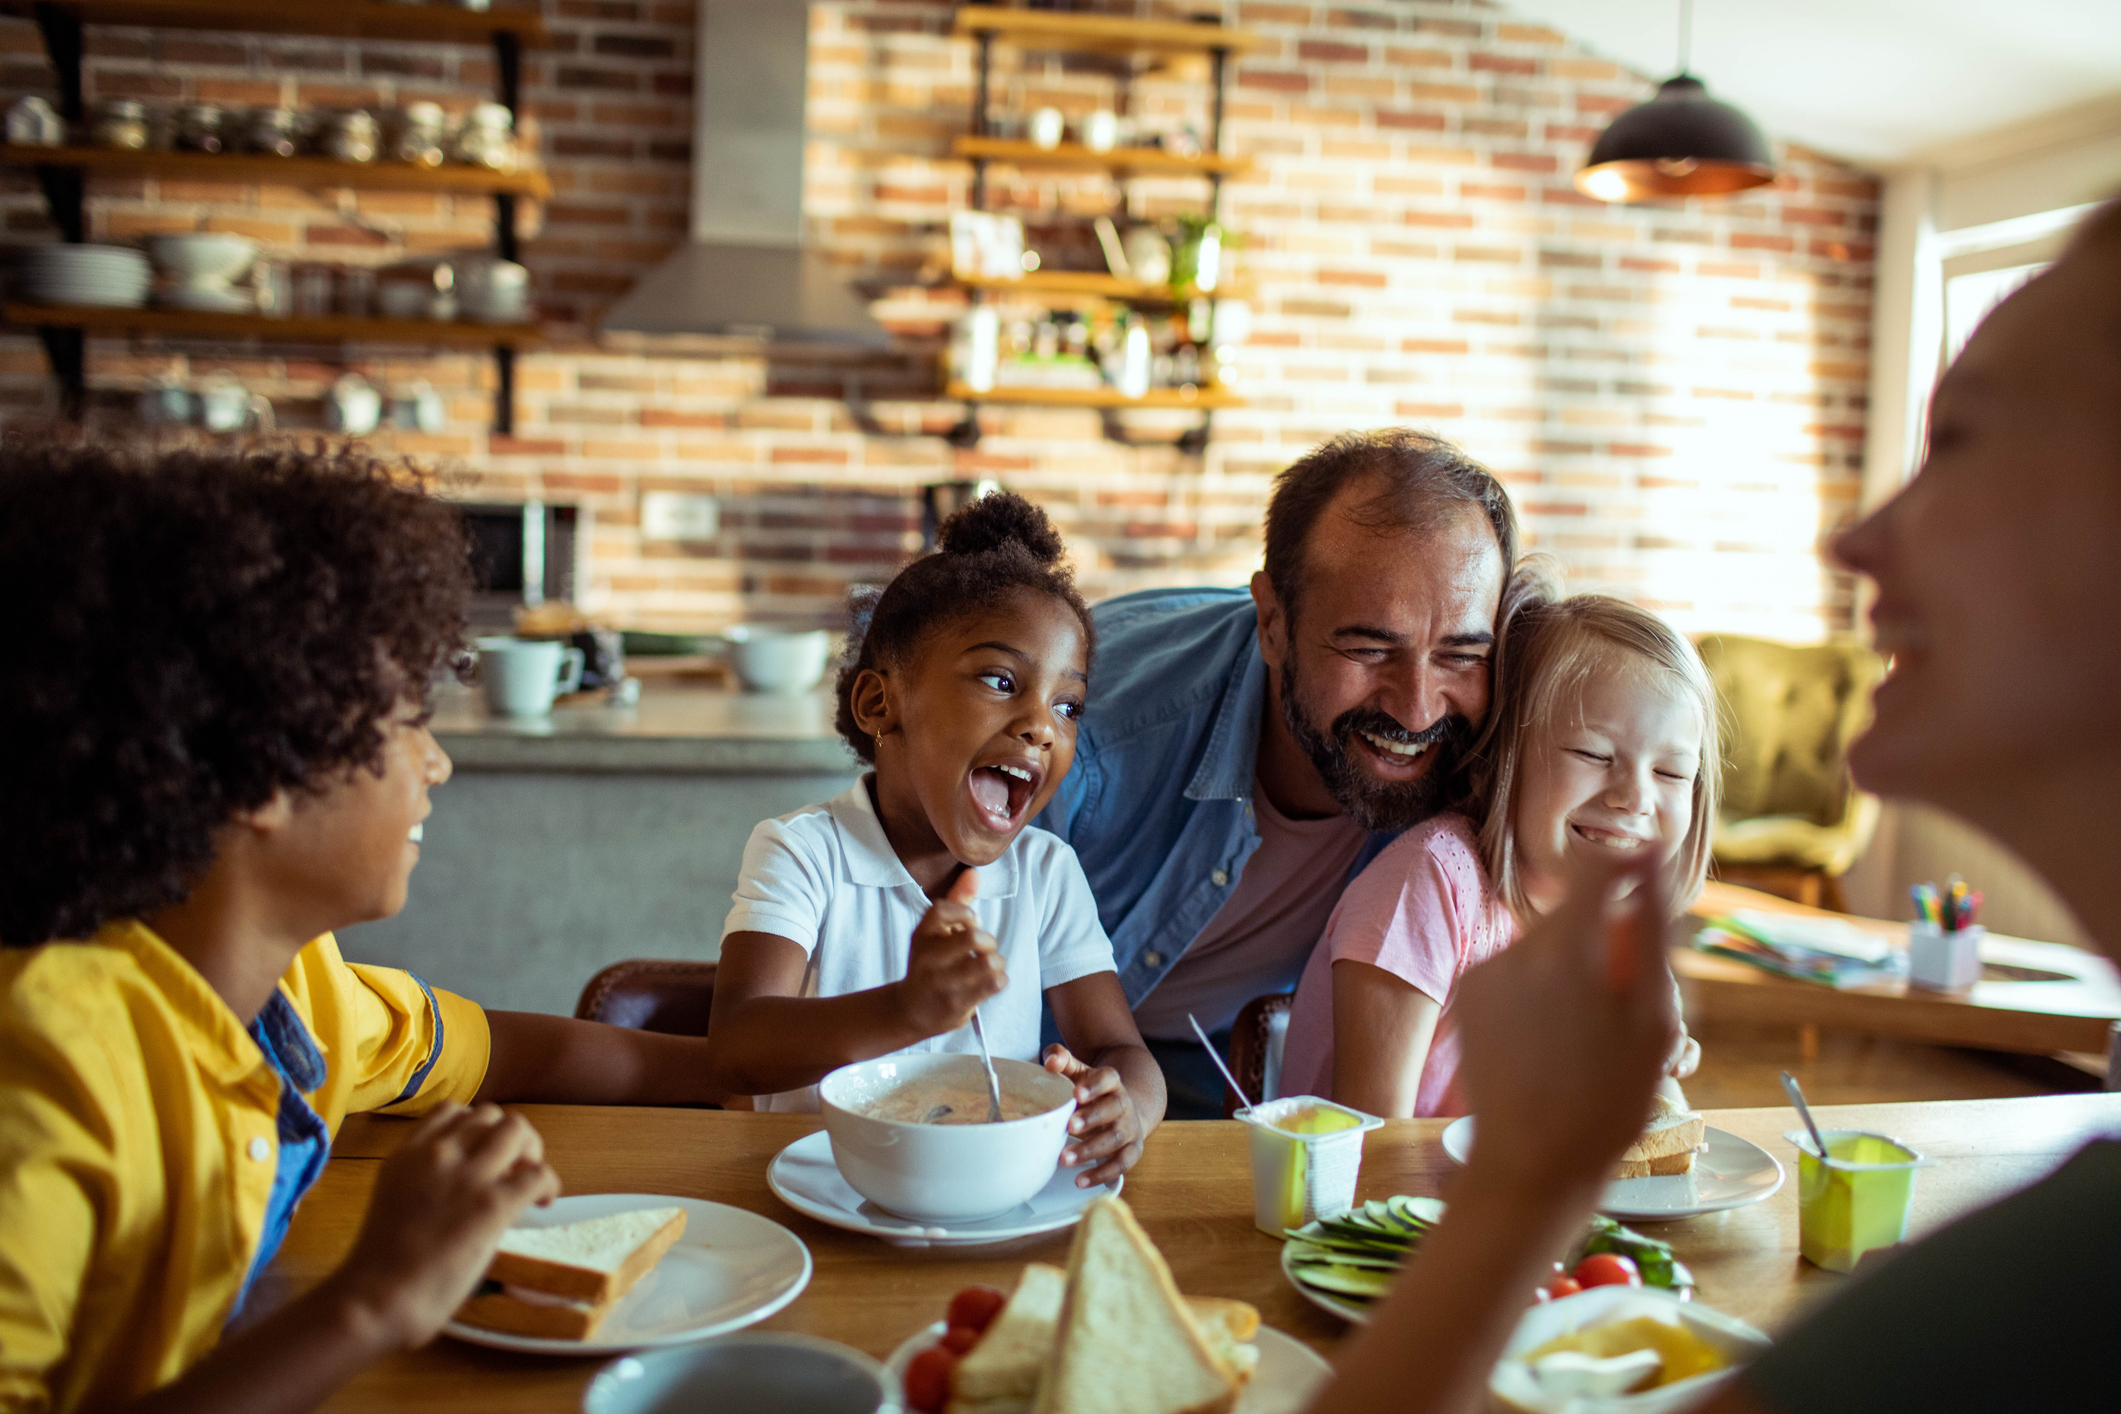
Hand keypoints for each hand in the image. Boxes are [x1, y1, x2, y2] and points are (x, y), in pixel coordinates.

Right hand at [326, 1102, 559, 1350]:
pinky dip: (548, 1184)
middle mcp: (436, 1154)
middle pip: (490, 1114)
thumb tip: (461, 1187)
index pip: (451, 1111)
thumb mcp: (394, 1201)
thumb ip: (424, 1182)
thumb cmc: (378, 1268)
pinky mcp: (491, 1204)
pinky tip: (541, 1203)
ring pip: (517, 1129)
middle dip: (508, 1137)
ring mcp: (466, 1176)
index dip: (475, 1127)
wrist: (372, 1301)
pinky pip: (538, 1173)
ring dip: (531, 1151)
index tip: (482, 1154)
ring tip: (528, 1182)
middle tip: (513, 1169)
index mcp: (407, 1155)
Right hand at [895, 869, 1006, 1037]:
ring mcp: (941, 984)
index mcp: (921, 936)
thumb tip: (974, 873)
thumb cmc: (930, 966)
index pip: (940, 910)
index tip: (972, 922)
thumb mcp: (936, 934)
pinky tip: (991, 981)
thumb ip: (957, 902)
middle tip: (985, 948)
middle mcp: (928, 959)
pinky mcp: (956, 1004)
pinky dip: (1000, 979)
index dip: (964, 912)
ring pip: (989, 962)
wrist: (911, 1012)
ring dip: (997, 962)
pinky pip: (994, 983)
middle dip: (989, 941)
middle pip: (973, 937)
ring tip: (989, 966)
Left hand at [1044, 1044, 1144, 1186]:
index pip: (1108, 1079)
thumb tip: (1050, 1061)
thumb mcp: (1080, 1072)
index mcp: (1112, 1082)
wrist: (1129, 1109)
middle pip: (1114, 1109)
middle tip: (1069, 1126)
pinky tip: (1080, 1181)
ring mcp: (1130, 1128)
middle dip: (1092, 1118)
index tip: (1076, 1093)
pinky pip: (1120, 1164)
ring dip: (1090, 1150)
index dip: (1095, 1086)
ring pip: (1115, 1139)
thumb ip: (1063, 1060)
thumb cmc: (1093, 1092)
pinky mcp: (1132, 1151)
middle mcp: (1124, 1104)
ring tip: (1064, 1159)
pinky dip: (1101, 1173)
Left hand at [1454, 852, 1679, 1200]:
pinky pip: (1519, 972)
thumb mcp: (1653, 1023)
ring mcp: (1487, 973)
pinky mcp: (1470, 997)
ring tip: (1591, 1035)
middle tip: (1630, 1004)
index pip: (1600, 868)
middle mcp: (1518, 951)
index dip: (1632, 870)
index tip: (1652, 888)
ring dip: (1575, 969)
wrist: (1529, 1166)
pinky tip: (1554, 1041)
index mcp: (1567, 951)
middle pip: (1576, 913)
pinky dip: (1543, 990)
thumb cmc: (1607, 1104)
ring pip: (1548, 945)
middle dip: (1608, 941)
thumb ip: (1651, 933)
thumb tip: (1647, 860)